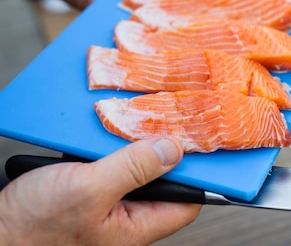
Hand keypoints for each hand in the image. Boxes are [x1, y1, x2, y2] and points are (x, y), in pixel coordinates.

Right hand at [0, 137, 201, 245]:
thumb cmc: (33, 228)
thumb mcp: (89, 189)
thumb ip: (134, 168)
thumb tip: (173, 150)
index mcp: (137, 226)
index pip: (188, 200)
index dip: (197, 171)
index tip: (198, 140)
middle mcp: (127, 218)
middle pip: (164, 178)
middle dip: (159, 148)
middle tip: (159, 121)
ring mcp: (108, 205)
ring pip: (135, 168)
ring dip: (129, 145)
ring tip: (125, 124)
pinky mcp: (89, 193)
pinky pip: (110, 166)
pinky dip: (106, 149)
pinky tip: (98, 137)